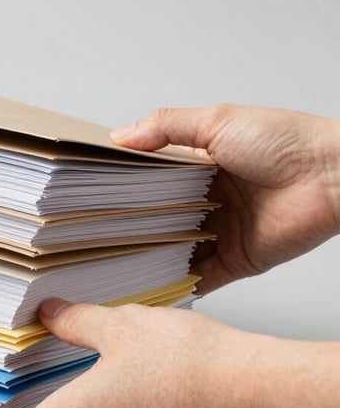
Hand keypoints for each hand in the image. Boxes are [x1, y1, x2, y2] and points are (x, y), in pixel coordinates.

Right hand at [110, 105, 339, 292]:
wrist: (334, 177)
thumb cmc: (283, 140)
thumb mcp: (216, 120)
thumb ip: (166, 127)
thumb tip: (120, 135)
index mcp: (199, 166)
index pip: (151, 180)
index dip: (124, 186)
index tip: (92, 193)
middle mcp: (206, 200)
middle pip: (159, 218)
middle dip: (131, 226)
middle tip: (93, 233)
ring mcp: (219, 232)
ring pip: (173, 250)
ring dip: (150, 257)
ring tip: (111, 264)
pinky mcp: (235, 261)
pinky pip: (199, 278)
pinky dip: (177, 285)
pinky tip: (148, 286)